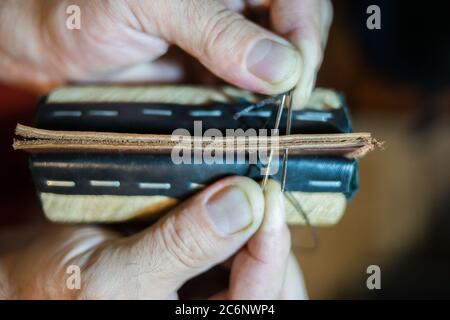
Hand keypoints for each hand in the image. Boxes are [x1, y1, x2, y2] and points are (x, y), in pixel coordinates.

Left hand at [0, 0, 331, 106]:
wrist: (59, 50)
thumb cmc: (91, 11)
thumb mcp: (152, 6)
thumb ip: (216, 30)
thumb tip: (280, 67)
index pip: (295, 0)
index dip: (306, 37)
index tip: (296, 82)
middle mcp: (235, 9)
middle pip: (296, 32)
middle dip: (298, 68)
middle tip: (286, 107)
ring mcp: (229, 46)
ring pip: (277, 67)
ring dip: (280, 95)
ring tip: (273, 122)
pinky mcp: (217, 77)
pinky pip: (251, 93)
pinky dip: (256, 110)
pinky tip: (252, 123)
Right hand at [0, 177, 306, 298]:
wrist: (36, 279)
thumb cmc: (62, 289)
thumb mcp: (117, 273)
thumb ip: (182, 244)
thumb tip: (244, 201)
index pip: (260, 297)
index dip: (271, 247)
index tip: (267, 194)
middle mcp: (210, 308)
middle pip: (268, 278)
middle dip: (264, 234)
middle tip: (253, 186)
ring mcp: (208, 291)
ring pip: (254, 258)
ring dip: (252, 222)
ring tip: (237, 189)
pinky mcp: (201, 269)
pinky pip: (235, 245)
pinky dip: (236, 217)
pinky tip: (222, 197)